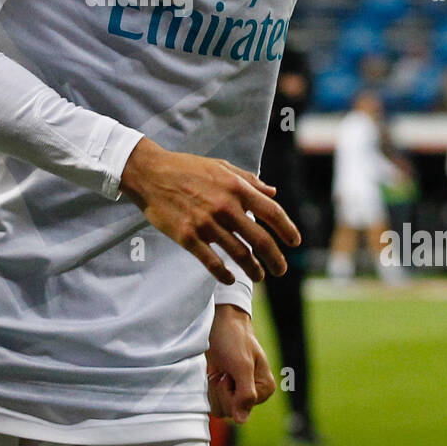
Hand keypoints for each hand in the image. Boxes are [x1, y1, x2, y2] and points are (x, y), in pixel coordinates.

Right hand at [119, 137, 299, 285]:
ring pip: (240, 254)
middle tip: (281, 269)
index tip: (295, 242)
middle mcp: (225, 206)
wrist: (151, 174)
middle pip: (260, 239)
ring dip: (253, 269)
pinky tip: (231, 278)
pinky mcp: (188, 237)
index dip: (288, 229)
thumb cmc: (188, 168)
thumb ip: (249, 180)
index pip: (272, 212)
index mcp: (236, 187)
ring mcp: (206, 223)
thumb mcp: (222, 167)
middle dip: (275, 259)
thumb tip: (273, 191)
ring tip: (259, 276)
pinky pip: (212, 262)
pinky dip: (225, 273)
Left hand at [206, 304, 275, 422]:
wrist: (219, 320)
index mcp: (264, 389)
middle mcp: (253, 393)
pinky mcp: (223, 389)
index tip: (230, 373)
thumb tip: (241, 421)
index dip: (230, 393)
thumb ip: (245, 393)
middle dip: (220, 390)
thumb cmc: (233, 338)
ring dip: (212, 389)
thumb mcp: (241, 364)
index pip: (241, 409)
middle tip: (224, 369)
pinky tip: (212, 373)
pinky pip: (211, 402)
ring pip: (219, 409)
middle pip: (230, 411)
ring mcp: (237, 392)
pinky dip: (207, 389)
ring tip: (219, 370)